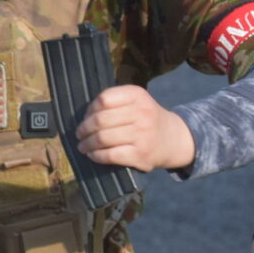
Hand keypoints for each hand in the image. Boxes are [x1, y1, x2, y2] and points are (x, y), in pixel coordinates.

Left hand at [75, 85, 195, 171]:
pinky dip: (96, 156)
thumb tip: (84, 118)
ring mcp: (142, 135)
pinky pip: (110, 155)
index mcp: (138, 95)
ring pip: (102, 138)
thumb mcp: (137, 101)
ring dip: (87, 144)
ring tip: (83, 146)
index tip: (87, 117)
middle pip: (100, 120)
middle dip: (84, 129)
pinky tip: (93, 155)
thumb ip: (114, 102)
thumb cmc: (147, 119)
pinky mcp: (140, 154)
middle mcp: (142, 113)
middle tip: (79, 135)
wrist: (174, 139)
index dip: (90, 110)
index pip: (104, 100)